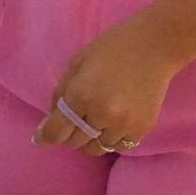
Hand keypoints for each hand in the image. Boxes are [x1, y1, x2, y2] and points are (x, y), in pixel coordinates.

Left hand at [33, 19, 181, 157]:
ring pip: (97, 148)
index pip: (56, 131)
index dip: (45, 137)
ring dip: (91, 137)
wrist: (154, 46)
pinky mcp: (141, 129)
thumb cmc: (111, 48)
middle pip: (75, 142)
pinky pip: (118, 146)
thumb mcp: (77, 63)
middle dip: (70, 132)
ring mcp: (123, 125)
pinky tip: (114, 120)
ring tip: (96, 118)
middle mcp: (101, 114)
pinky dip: (111, 137)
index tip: (41, 137)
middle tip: (76, 117)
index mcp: (81, 95)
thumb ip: (60, 93)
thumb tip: (48, 123)